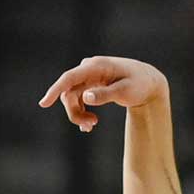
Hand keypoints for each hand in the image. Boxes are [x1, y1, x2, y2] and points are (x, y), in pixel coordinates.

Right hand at [37, 55, 167, 131]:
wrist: (148, 82)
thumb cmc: (139, 85)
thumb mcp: (126, 92)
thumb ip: (106, 94)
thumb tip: (85, 97)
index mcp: (96, 66)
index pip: (69, 77)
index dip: (55, 90)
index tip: (44, 104)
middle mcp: (88, 68)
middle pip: (69, 92)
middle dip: (75, 112)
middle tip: (90, 127)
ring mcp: (88, 75)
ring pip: (72, 97)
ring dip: (78, 114)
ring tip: (92, 126)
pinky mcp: (90, 83)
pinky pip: (78, 98)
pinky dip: (81, 111)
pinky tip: (89, 125)